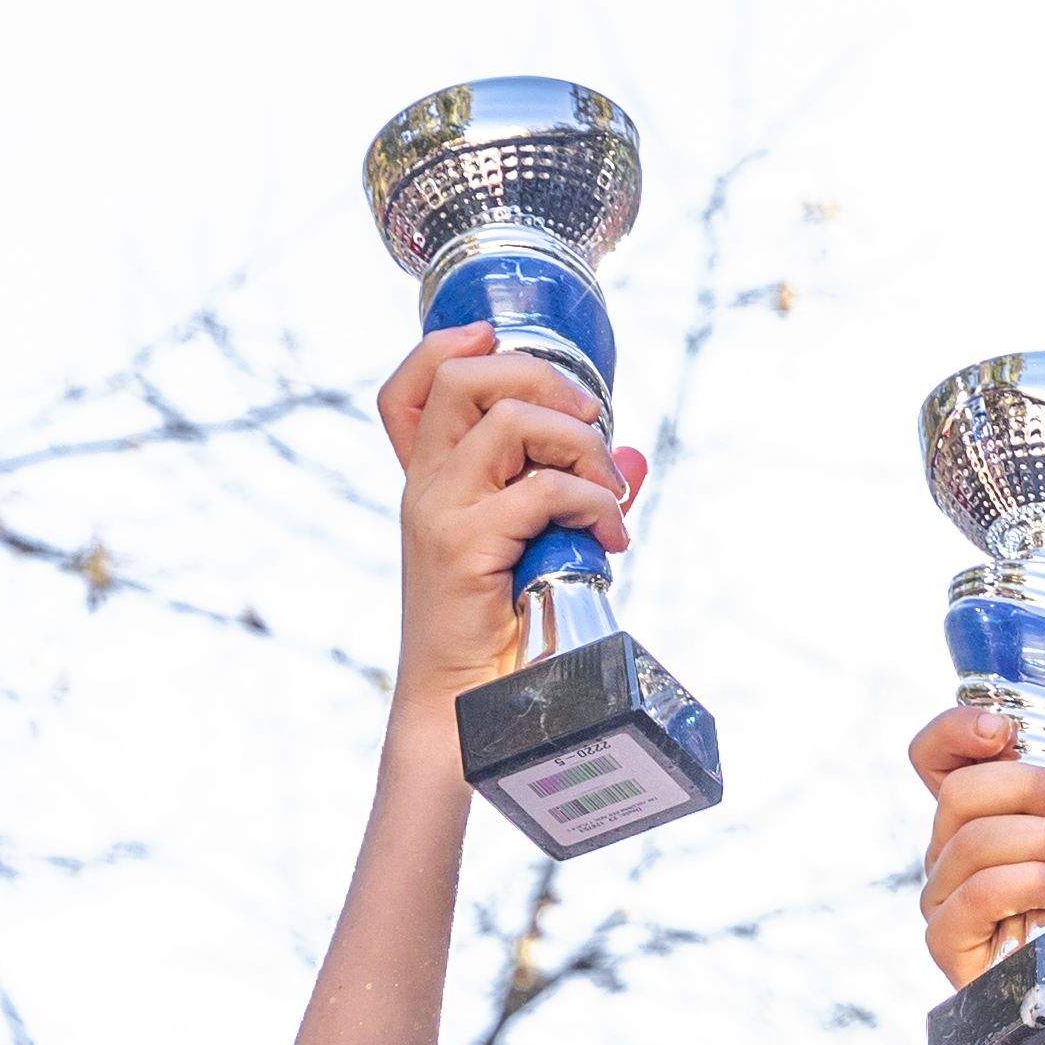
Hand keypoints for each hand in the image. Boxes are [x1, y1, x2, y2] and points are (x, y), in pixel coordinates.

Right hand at [375, 327, 645, 708]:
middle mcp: (424, 485)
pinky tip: (609, 537)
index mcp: (428, 481)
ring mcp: (440, 510)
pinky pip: (544, 488)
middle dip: (543, 380)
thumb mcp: (533, 548)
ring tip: (608, 490)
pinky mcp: (465, 543)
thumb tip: (637, 460)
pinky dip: (592, 502)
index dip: (445, 346)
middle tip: (591, 424)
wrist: (464, 705)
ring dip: (580, 443)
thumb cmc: (498, 630)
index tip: (496, 338)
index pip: (406, 391)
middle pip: (463, 377)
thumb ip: (575, 496)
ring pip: (510, 419)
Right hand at [912, 704, 1044, 987]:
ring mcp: (948, 896)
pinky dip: (1030, 882)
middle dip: (1030, 789)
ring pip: (972, 839)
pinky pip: (974, 893)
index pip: (938, 757)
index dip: (957, 732)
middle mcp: (956, 850)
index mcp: (987, 814)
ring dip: (1043, 841)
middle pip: (960, 791)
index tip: (1006, 732)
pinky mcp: (950, 941)